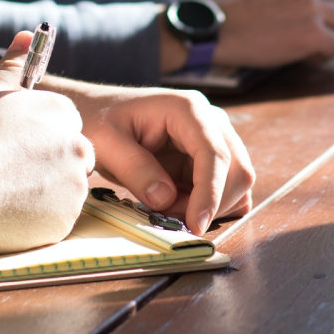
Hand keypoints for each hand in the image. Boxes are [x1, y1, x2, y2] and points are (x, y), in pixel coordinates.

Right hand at [0, 32, 94, 253]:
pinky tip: (7, 212)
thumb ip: (13, 65)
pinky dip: (38, 218)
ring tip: (3, 191)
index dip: (37, 139)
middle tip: (7, 173)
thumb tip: (26, 35)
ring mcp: (74, 185)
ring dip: (43, 192)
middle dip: (47, 166)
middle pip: (71, 157)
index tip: (13, 148)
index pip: (64, 126)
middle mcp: (77, 146)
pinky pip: (57, 218)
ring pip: (65, 189)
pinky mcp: (66, 219)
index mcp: (61, 113)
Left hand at [43, 82, 255, 234]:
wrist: (97, 112)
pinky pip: (226, 188)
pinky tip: (180, 206)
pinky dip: (210, 205)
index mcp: (188, 109)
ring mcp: (213, 138)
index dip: (210, 192)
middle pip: (237, 169)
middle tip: (170, 218)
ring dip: (209, 206)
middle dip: (211, 203)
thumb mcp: (106, 143)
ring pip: (237, 182)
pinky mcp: (209, 158)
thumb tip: (166, 199)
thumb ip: (136, 169)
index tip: (195, 224)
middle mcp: (210, 120)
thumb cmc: (99, 120)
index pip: (214, 153)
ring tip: (168, 208)